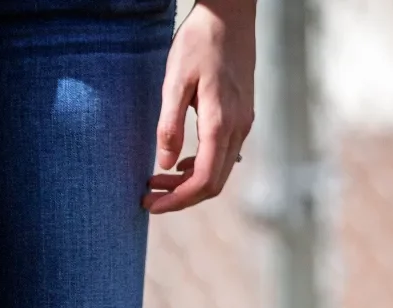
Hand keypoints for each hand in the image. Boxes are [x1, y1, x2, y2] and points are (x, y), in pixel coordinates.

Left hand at [145, 0, 255, 213]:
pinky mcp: (242, 116)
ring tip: (157, 181)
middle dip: (180, 197)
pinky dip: (200, 167)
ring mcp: (244, 123)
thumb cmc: (199, 44)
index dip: (176, 200)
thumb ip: (170, 125)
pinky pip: (224, 155)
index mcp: (221, 122)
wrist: (229, 15)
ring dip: (188, 183)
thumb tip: (164, 164)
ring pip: (220, 171)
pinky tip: (178, 162)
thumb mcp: (175, 82)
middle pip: (213, 183)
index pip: (203, 180)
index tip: (149, 204)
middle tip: (148, 198)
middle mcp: (238, 127)